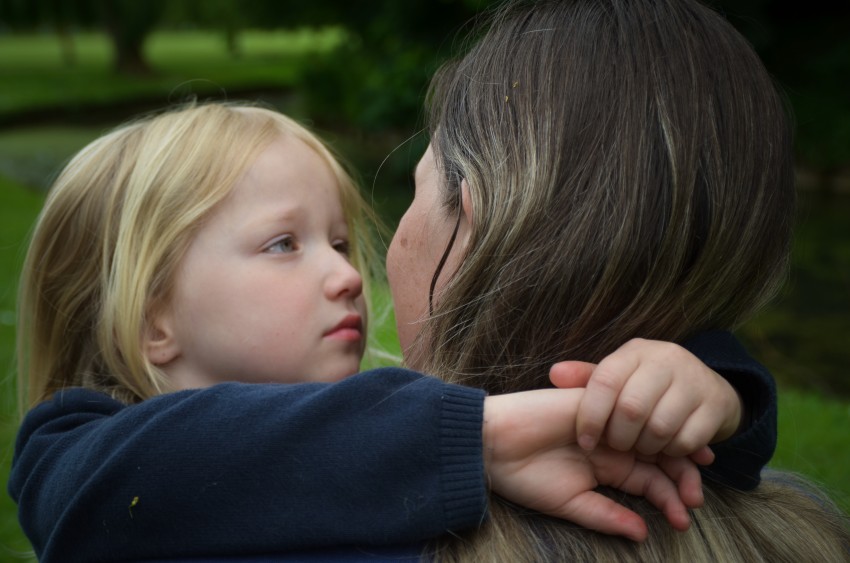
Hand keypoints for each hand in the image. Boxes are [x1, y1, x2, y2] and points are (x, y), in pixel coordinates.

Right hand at [482, 389, 700, 540]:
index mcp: (609, 467)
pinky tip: (665, 440)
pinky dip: (650, 425)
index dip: (672, 498)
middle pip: (661, 455)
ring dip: (675, 453)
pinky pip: (630, 409)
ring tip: (689, 478)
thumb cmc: (524, 477)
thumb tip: (642, 534)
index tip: (683, 520)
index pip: (652, 480)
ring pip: (654, 433)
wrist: (492, 444)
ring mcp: (607, 421)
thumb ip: (606, 517)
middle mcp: (614, 443)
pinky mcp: (596, 401)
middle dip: (683, 478)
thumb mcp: (570, 504)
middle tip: (694, 501)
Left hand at [549, 338, 741, 460]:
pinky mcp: (715, 405)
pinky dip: (671, 452)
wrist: (705, 385)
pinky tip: (665, 447)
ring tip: (640, 446)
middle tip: (617, 446)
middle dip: (619, 437)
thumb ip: (587, 379)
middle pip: (632, 409)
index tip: (585, 441)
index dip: (591, 416)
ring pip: (660, 428)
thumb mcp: (618, 376)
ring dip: (645, 447)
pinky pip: (687, 441)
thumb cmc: (647, 384)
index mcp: (635, 352)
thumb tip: (554, 374)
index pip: (605, 381)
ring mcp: (694, 381)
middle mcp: (666, 360)